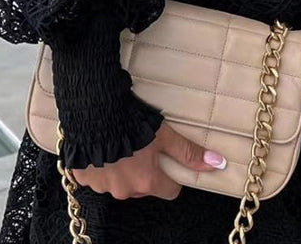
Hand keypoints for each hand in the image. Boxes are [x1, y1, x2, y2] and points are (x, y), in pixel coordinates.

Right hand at [71, 122, 226, 200]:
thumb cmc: (131, 121)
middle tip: (145, 147)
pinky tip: (104, 145)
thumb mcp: (164, 134)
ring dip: (123, 169)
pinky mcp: (83, 176)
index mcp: (146, 181)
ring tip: (123, 143)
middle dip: (146, 171)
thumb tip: (217, 164)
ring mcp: (102, 185)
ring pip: (120, 182)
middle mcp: (124, 189)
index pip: (169, 191)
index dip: (172, 177)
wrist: (93, 110)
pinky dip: (103, 165)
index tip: (169, 162)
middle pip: (144, 187)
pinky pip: (98, 176)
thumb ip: (188, 152)